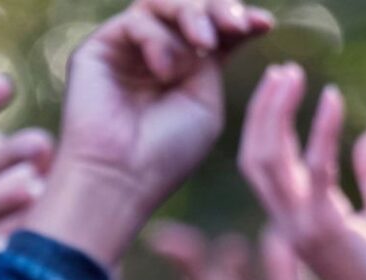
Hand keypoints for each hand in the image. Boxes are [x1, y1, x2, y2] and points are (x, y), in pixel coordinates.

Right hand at [27, 0, 272, 266]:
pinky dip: (158, 40)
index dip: (241, 22)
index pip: (217, 33)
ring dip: (192, 15)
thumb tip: (213, 24)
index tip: (265, 24)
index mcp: (189, 72)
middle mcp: (158, 56)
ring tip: (204, 42)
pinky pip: (137, 21)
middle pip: (191, 10)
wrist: (124, 175)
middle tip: (237, 24)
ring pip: (163, 5)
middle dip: (219, 9)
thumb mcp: (206, 100)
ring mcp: (128, 50)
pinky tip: (163, 71)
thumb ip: (210, 59)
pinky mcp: (99, 48)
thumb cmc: (168, 151)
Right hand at [239, 64, 365, 279]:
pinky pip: (316, 171)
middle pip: (257, 156)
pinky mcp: (325, 230)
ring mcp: (303, 227)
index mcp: (302, 219)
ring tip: (293, 75)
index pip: (269, 164)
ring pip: (268, 160)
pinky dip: (322, 132)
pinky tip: (333, 100)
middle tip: (283, 71)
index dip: (270, 123)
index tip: (285, 83)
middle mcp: (292, 222)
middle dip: (264, 111)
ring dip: (277, 113)